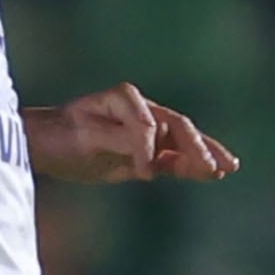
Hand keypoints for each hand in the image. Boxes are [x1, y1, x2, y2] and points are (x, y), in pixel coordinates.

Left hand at [25, 82, 239, 183]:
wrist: (46, 145)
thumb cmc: (62, 135)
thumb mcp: (87, 137)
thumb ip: (123, 142)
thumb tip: (152, 161)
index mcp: (126, 99)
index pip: (151, 124)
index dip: (150, 148)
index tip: (142, 172)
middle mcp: (142, 112)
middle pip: (179, 128)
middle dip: (199, 148)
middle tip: (216, 166)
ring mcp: (146, 133)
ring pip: (182, 144)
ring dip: (205, 155)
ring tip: (228, 168)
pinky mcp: (145, 155)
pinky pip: (173, 160)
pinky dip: (191, 168)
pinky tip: (212, 175)